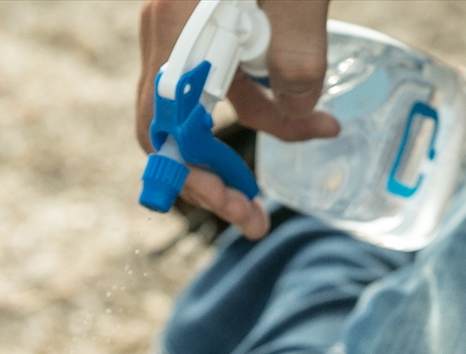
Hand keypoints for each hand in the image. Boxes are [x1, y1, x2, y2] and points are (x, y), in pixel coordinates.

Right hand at [136, 0, 338, 238]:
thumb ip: (298, 56)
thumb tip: (301, 115)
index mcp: (176, 22)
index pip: (164, 123)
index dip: (194, 173)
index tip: (234, 202)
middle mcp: (165, 31)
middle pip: (164, 132)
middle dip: (204, 185)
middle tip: (248, 220)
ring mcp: (178, 32)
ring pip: (185, 117)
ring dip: (221, 161)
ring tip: (257, 200)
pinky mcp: (198, 30)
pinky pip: (209, 91)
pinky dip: (244, 117)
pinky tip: (288, 126)